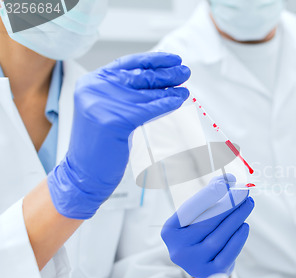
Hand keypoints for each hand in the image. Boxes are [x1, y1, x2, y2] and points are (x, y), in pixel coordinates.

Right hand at [48, 52, 189, 218]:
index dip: (153, 60)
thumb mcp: (109, 110)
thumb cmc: (100, 146)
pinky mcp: (115, 119)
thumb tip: (158, 82)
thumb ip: (126, 94)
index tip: (172, 59)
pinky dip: (166, 104)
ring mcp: (103, 102)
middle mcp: (95, 87)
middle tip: (185, 71)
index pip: (128, 63)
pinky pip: (148, 109)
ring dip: (170, 89)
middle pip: (139, 76)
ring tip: (185, 88)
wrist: (83, 173)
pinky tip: (178, 101)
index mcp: (92, 82)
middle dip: (166, 74)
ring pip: (146, 93)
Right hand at [161, 175, 252, 277]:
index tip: (227, 182)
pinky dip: (238, 238)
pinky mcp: (209, 274)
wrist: (201, 262)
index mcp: (170, 231)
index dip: (209, 194)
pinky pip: (228, 254)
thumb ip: (211, 195)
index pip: (190, 209)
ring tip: (248, 204)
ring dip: (237, 218)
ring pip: (219, 238)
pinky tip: (244, 226)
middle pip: (207, 222)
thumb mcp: (199, 214)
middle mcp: (177, 249)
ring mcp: (192, 264)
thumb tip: (230, 179)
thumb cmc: (200, 231)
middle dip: (229, 204)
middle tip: (245, 191)